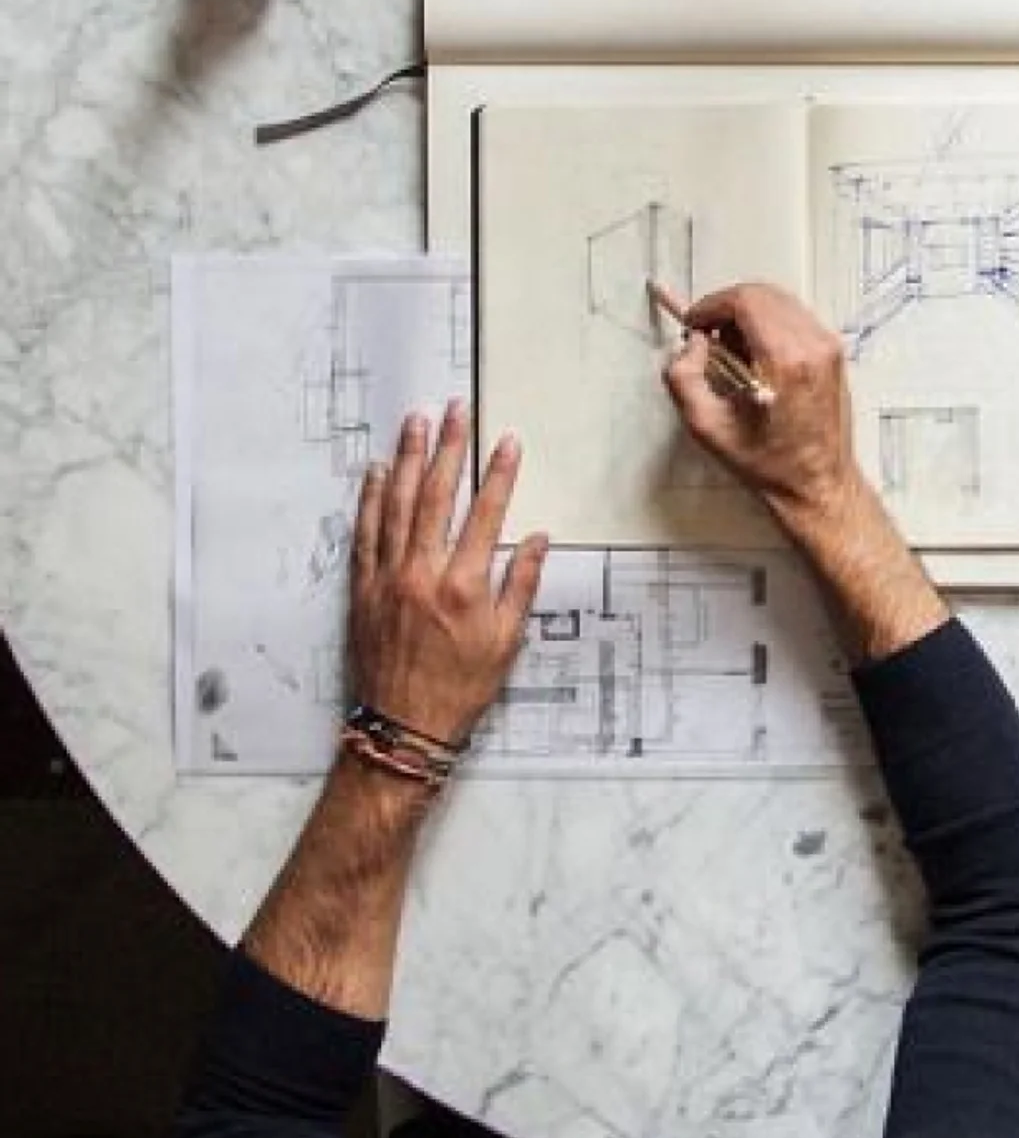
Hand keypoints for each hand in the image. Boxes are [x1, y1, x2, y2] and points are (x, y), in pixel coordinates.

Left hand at [348, 403, 547, 747]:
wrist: (403, 727)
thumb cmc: (460, 688)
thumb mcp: (506, 642)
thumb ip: (520, 585)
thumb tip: (535, 540)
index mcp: (464, 586)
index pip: (485, 514)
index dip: (498, 474)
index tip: (506, 441)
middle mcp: (423, 573)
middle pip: (435, 495)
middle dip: (447, 448)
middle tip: (453, 410)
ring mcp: (388, 578)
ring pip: (397, 505)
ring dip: (407, 460)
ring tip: (414, 423)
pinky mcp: (363, 589)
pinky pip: (365, 533)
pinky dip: (371, 499)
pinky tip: (377, 473)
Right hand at [661, 284, 860, 529]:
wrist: (818, 484)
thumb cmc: (770, 463)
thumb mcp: (708, 427)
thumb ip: (684, 378)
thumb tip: (692, 345)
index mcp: (785, 361)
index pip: (745, 300)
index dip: (711, 305)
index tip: (694, 324)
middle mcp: (813, 346)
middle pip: (762, 294)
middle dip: (727, 308)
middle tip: (708, 338)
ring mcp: (828, 347)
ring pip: (780, 301)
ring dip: (748, 315)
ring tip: (731, 350)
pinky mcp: (834, 352)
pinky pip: (795, 317)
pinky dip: (769, 324)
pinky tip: (756, 356)